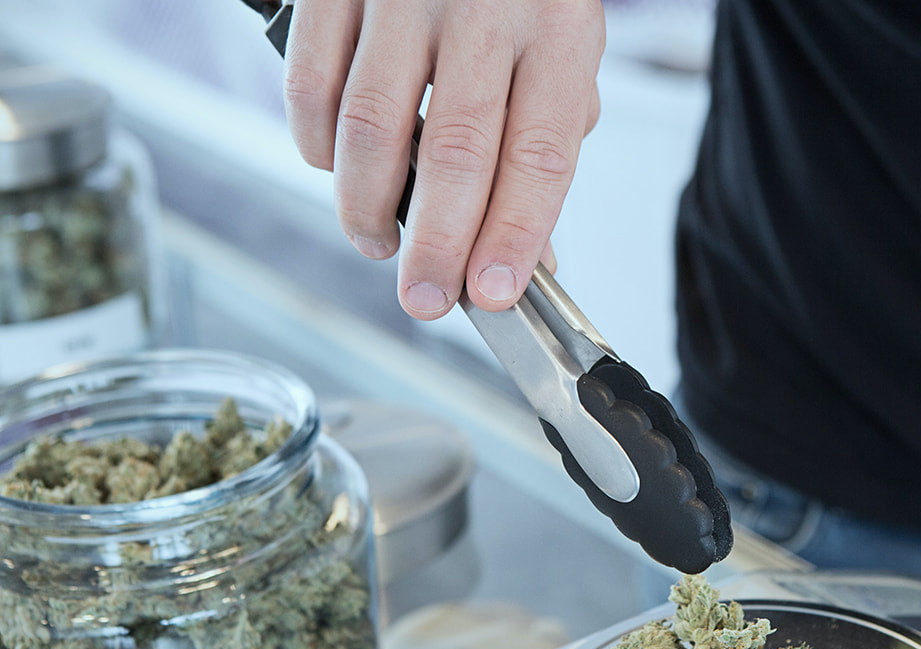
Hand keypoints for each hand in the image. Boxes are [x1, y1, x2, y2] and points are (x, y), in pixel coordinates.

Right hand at [281, 0, 604, 318]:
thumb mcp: (562, 45)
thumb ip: (545, 141)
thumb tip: (527, 254)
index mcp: (560, 27)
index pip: (540, 156)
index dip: (515, 235)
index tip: (494, 292)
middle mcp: (485, 6)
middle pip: (456, 153)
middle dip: (437, 247)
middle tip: (424, 300)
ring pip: (372, 126)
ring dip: (368, 207)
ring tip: (378, 246)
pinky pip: (312, 82)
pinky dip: (314, 144)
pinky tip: (332, 172)